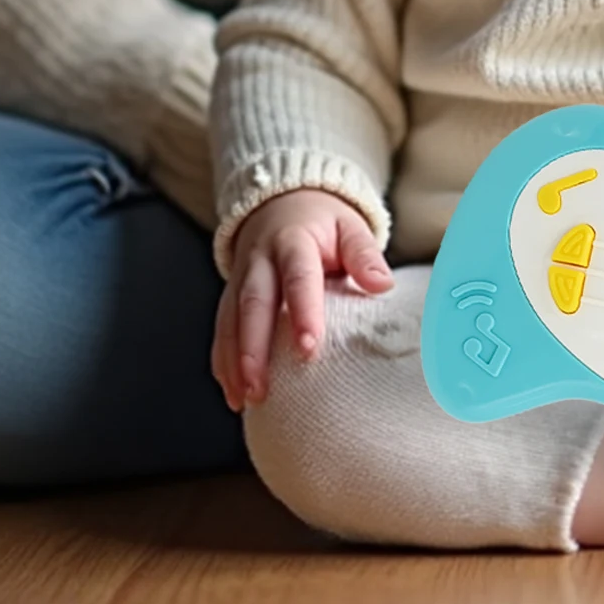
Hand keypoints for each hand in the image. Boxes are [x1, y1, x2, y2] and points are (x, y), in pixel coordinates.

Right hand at [211, 189, 391, 411]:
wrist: (283, 204)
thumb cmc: (323, 224)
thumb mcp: (349, 227)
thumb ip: (364, 254)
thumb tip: (383, 284)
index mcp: (294, 241)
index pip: (298, 278)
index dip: (302, 313)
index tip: (308, 349)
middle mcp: (260, 260)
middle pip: (252, 304)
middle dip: (253, 348)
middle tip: (260, 387)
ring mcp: (240, 279)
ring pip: (229, 320)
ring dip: (234, 361)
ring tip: (244, 398)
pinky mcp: (230, 295)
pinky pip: (221, 330)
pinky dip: (222, 362)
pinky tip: (231, 392)